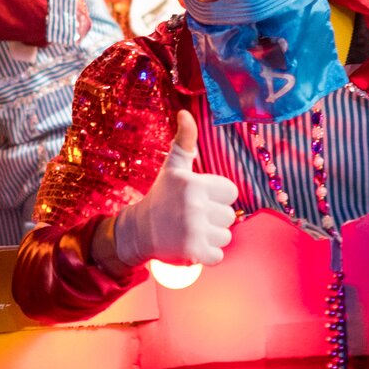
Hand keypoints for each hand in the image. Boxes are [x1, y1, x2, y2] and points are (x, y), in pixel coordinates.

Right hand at [108, 111, 238, 268]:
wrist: (138, 231)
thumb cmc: (161, 196)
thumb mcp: (173, 167)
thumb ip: (185, 140)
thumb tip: (185, 113)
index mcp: (195, 183)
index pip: (231, 193)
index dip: (218, 198)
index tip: (198, 200)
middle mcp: (195, 205)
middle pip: (230, 216)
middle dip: (214, 220)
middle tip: (190, 217)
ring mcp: (194, 229)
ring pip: (226, 237)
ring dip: (211, 238)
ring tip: (189, 231)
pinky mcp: (193, 252)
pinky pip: (218, 256)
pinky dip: (207, 256)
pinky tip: (190, 247)